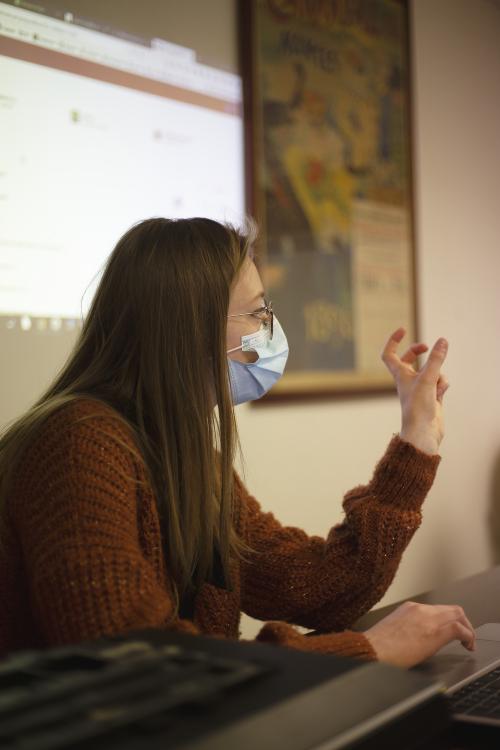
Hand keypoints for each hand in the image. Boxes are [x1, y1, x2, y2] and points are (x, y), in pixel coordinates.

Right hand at [364, 601, 475, 667]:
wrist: (373, 650)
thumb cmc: (378, 646)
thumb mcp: (394, 629)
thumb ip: (409, 628)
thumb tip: (418, 638)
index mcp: (409, 608)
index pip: (437, 609)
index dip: (448, 620)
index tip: (451, 632)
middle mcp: (420, 609)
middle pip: (451, 609)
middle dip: (462, 622)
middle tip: (465, 636)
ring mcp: (428, 618)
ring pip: (457, 614)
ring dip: (466, 628)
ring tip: (468, 642)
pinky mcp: (435, 631)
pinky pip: (458, 628)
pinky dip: (467, 636)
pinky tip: (467, 646)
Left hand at [382, 328, 449, 454]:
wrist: (423, 432)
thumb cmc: (418, 408)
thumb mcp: (428, 379)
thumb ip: (435, 360)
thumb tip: (442, 341)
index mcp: (399, 375)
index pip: (389, 354)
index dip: (393, 341)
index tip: (403, 330)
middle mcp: (408, 380)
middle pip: (410, 359)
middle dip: (420, 351)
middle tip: (428, 347)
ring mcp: (420, 388)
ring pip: (432, 371)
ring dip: (438, 373)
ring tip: (437, 385)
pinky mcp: (432, 396)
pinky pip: (440, 382)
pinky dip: (443, 385)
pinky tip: (441, 394)